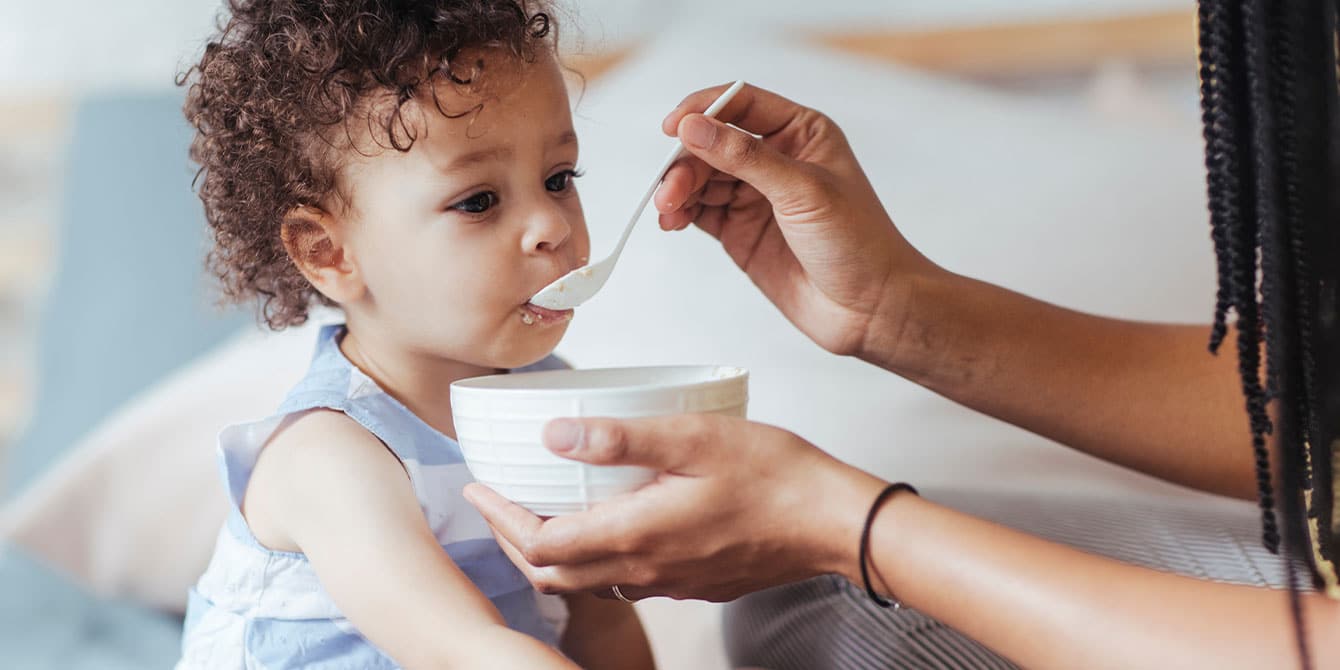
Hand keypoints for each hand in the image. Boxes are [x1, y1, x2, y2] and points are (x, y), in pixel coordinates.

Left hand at [463, 414, 885, 601]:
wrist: (832, 523)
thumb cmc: (773, 476)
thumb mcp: (694, 438)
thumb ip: (620, 438)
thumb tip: (553, 434)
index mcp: (636, 534)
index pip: (539, 544)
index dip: (499, 519)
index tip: (478, 488)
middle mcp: (644, 568)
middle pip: (552, 574)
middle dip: (512, 539)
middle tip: (496, 502)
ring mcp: (668, 581)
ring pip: (586, 581)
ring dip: (550, 551)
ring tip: (538, 510)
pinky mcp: (691, 581)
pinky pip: (623, 579)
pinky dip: (592, 557)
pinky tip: (603, 523)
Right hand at [654, 82, 937, 357]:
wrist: (869, 309)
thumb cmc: (858, 243)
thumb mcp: (803, 190)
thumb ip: (746, 157)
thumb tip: (694, 128)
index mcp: (801, 132)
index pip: (741, 103)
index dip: (703, 110)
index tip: (673, 128)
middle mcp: (776, 158)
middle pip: (713, 142)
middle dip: (687, 162)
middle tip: (670, 189)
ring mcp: (756, 195)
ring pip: (701, 177)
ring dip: (678, 189)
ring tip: (668, 210)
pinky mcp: (740, 230)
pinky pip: (700, 210)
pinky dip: (680, 212)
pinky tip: (672, 220)